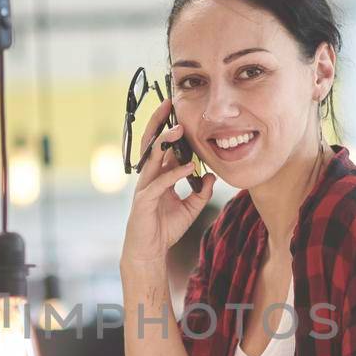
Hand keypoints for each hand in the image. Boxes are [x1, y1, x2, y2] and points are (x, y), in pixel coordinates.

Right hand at [120, 96, 212, 269]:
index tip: (180, 110)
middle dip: (159, 122)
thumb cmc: (165, 229)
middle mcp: (149, 177)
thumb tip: (212, 177)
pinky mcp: (144, 201)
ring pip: (152, 157)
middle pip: (152, 143)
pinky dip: (174, 174)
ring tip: (178, 128)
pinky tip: (187, 167)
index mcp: (158, 175)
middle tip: (168, 103)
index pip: (163, 146)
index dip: (170, 128)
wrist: (149, 252)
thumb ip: (201, 192)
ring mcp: (144, 187)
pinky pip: (160, 183)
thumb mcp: (190, 208)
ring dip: (165, 142)